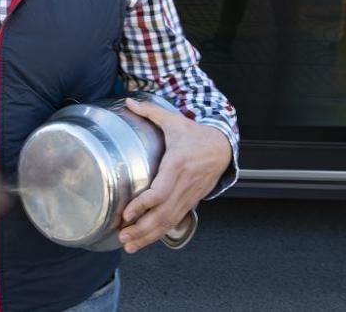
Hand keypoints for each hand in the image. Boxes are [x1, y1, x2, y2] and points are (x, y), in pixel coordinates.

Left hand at [117, 97, 231, 253]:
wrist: (223, 146)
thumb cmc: (194, 134)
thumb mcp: (173, 120)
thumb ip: (150, 111)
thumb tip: (127, 100)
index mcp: (177, 165)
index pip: (160, 191)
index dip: (143, 205)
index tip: (127, 214)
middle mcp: (184, 184)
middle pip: (163, 213)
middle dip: (142, 228)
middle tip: (123, 236)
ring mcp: (189, 195)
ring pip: (169, 221)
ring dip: (149, 236)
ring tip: (129, 245)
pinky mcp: (192, 201)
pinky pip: (175, 220)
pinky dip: (160, 233)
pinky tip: (145, 240)